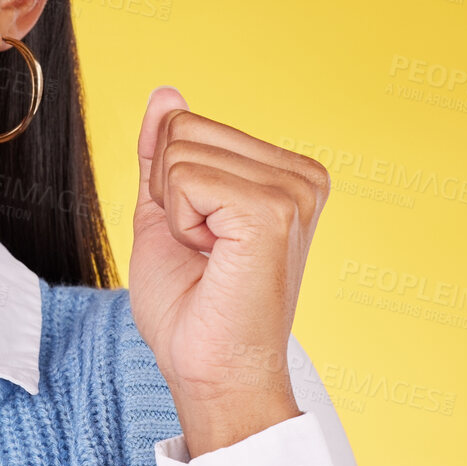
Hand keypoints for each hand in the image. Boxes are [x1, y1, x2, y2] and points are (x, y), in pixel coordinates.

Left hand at [128, 87, 330, 457]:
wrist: (209, 370)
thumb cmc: (193, 308)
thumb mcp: (166, 213)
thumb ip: (164, 154)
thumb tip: (166, 95)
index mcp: (286, 173)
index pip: (188, 124)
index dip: (168, 184)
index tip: (200, 238)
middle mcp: (301, 176)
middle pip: (183, 130)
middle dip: (169, 194)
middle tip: (203, 251)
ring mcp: (293, 191)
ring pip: (180, 152)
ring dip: (176, 213)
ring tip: (211, 258)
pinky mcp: (273, 211)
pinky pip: (186, 179)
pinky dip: (181, 224)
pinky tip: (213, 259)